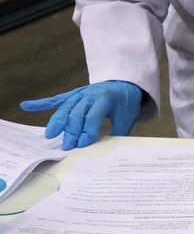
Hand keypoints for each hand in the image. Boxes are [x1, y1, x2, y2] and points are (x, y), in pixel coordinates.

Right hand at [20, 81, 142, 149]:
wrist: (124, 84)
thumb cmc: (126, 103)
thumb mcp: (127, 118)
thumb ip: (117, 132)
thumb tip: (108, 150)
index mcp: (105, 98)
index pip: (93, 116)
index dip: (88, 131)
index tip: (83, 144)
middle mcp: (89, 94)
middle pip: (76, 114)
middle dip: (71, 131)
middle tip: (67, 146)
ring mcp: (79, 93)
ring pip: (65, 108)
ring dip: (57, 122)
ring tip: (50, 135)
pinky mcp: (72, 95)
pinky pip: (56, 100)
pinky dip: (41, 103)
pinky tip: (26, 106)